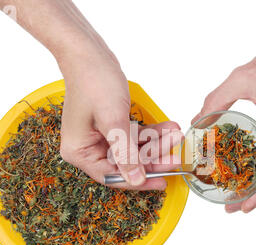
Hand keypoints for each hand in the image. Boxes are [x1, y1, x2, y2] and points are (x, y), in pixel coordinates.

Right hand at [57, 45, 182, 189]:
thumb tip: (136, 180)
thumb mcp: (113, 120)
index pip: (111, 175)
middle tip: (175, 156)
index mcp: (80, 152)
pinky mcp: (111, 126)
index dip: (138, 181)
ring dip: (155, 142)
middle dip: (153, 157)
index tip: (162, 181)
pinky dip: (150, 132)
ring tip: (175, 135)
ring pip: (133, 149)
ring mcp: (100, 137)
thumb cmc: (93, 82)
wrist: (89, 53)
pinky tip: (167, 127)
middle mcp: (88, 148)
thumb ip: (125, 153)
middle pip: (125, 163)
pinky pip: (133, 135)